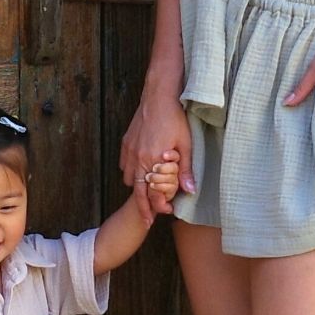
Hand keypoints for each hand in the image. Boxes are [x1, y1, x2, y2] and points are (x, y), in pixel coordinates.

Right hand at [120, 94, 195, 223]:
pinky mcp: (126, 143)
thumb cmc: (175, 118)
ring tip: (147, 194)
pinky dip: (131, 173)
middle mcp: (137, 158)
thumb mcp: (186, 144)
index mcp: (152, 160)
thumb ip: (185, 170)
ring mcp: (129, 151)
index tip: (162, 215)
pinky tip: (141, 172)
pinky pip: (125, 165)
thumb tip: (189, 191)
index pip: (151, 193)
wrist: (159, 95)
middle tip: (148, 218)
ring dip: (138, 188)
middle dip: (142, 207)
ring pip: (129, 179)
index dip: (156, 207)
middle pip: (137, 191)